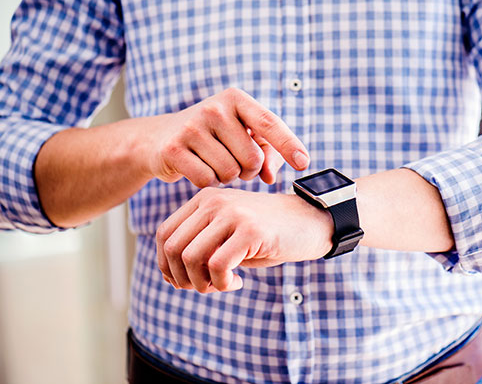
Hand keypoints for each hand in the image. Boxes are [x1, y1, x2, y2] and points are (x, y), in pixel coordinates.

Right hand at [140, 87, 308, 186]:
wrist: (159, 138)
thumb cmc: (213, 138)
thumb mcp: (242, 136)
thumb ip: (267, 154)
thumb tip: (270, 177)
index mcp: (236, 99)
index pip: (269, 123)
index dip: (289, 145)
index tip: (303, 163)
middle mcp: (214, 107)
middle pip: (252, 159)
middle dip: (249, 170)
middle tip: (235, 162)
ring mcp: (192, 127)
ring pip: (231, 173)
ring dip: (228, 177)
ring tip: (215, 163)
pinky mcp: (174, 148)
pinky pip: (207, 180)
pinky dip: (208, 182)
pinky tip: (199, 169)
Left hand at [156, 187, 332, 292]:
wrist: (311, 222)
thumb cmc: (268, 234)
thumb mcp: (227, 235)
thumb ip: (199, 247)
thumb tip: (170, 277)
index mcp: (205, 199)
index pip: (165, 235)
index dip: (168, 266)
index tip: (189, 281)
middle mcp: (214, 201)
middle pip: (173, 248)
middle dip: (184, 278)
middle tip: (207, 287)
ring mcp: (232, 214)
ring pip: (191, 258)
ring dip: (203, 283)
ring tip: (223, 285)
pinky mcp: (250, 230)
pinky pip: (218, 266)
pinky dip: (222, 283)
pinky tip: (237, 282)